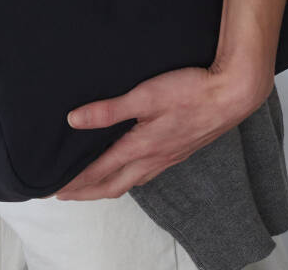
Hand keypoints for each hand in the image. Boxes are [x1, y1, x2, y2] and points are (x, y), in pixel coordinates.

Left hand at [52, 54, 274, 200]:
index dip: (75, 181)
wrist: (232, 95)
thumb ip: (108, 110)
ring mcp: (169, 158)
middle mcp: (154, 159)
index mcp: (140, 148)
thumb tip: (74, 121)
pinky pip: (149, 174)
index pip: (99, 172)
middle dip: (88, 192)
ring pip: (132, 182)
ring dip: (109, 186)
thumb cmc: (190, 92)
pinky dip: (130, 177)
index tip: (55, 189)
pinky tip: (132, 168)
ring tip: (94, 185)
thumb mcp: (144, 97)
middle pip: (114, 185)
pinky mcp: (181, 151)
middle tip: (67, 194)